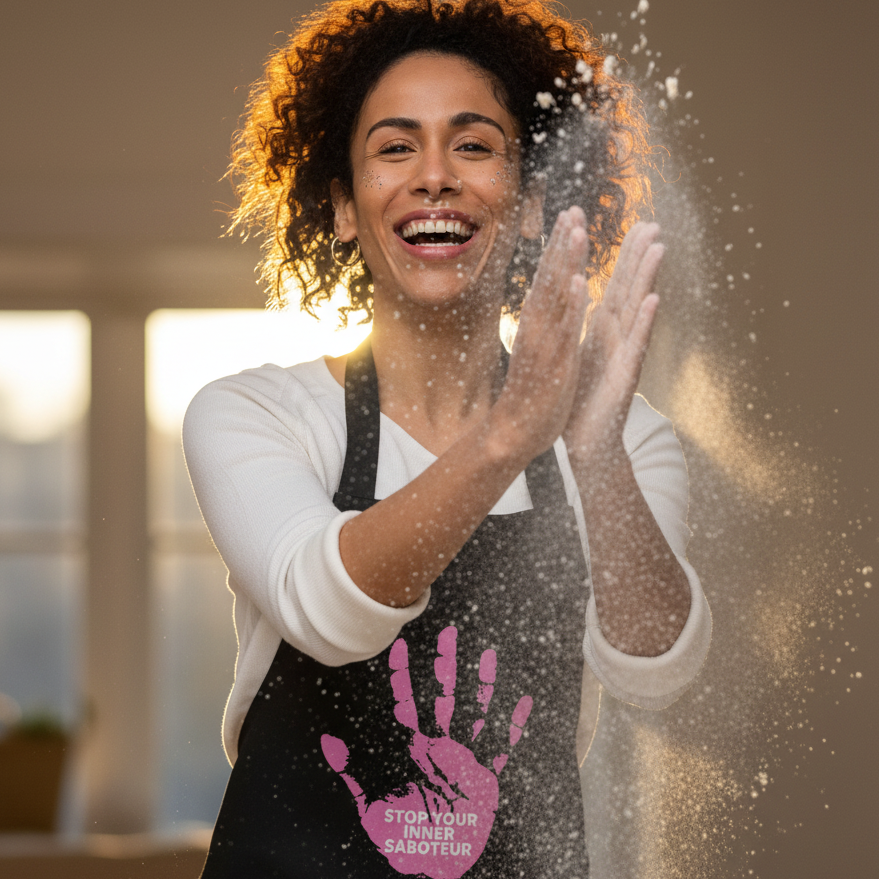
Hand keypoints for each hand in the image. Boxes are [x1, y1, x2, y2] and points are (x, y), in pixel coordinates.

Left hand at [321, 626, 531, 878]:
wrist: (434, 860)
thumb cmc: (403, 835)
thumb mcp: (372, 806)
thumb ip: (353, 774)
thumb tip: (328, 745)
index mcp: (415, 751)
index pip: (408, 706)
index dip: (404, 677)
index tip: (401, 647)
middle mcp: (442, 748)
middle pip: (445, 698)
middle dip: (448, 667)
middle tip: (451, 633)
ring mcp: (466, 760)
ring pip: (476, 713)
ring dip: (483, 686)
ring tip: (490, 655)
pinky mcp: (487, 778)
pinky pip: (505, 748)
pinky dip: (516, 726)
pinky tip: (524, 702)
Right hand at [491, 207, 590, 463]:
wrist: (513, 432)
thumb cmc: (529, 392)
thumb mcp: (537, 351)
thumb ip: (543, 326)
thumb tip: (549, 304)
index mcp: (536, 324)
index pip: (548, 279)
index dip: (559, 247)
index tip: (569, 217)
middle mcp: (537, 327)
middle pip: (550, 279)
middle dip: (562, 243)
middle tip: (572, 209)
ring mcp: (544, 344)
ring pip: (556, 297)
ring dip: (566, 263)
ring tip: (576, 232)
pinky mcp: (554, 364)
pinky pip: (564, 330)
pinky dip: (571, 306)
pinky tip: (580, 282)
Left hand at [563, 221, 662, 464]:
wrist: (586, 440)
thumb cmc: (582, 398)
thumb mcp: (580, 353)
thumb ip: (587, 326)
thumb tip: (586, 301)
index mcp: (602, 330)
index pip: (616, 285)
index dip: (623, 256)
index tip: (632, 224)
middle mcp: (617, 337)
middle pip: (630, 289)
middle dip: (639, 256)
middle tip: (652, 223)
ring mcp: (625, 354)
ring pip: (637, 310)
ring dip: (647, 278)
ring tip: (659, 248)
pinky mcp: (626, 375)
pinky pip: (635, 345)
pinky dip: (644, 323)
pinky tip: (654, 301)